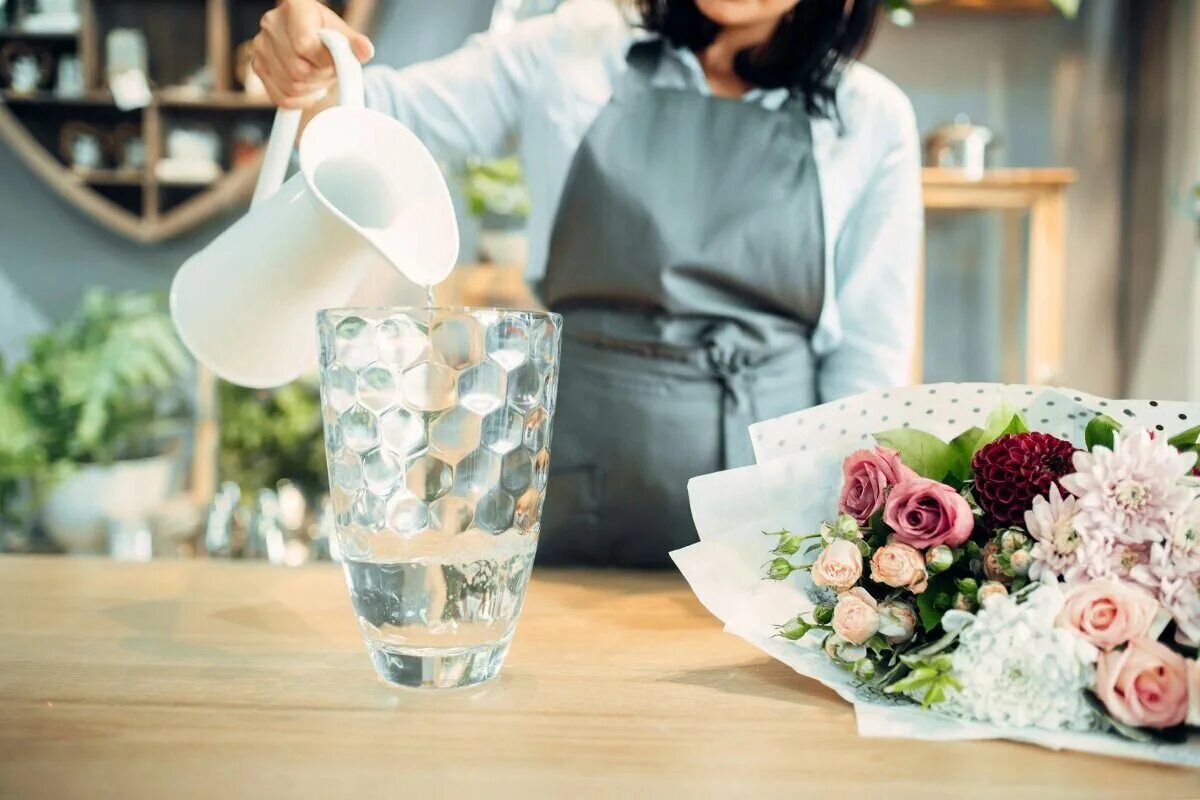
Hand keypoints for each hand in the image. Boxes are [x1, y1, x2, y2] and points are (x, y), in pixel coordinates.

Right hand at [253, 0, 374, 108]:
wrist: (307, 36)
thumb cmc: (325, 33)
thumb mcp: (342, 33)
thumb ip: (354, 43)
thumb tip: (365, 51)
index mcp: (295, 7)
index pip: (306, 45)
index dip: (324, 62)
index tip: (333, 60)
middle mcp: (272, 23)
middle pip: (299, 70)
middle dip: (320, 77)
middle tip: (327, 70)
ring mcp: (261, 45)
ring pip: (291, 86)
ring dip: (311, 89)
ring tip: (318, 76)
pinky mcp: (258, 66)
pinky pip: (280, 97)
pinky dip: (299, 101)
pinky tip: (308, 90)